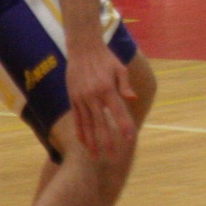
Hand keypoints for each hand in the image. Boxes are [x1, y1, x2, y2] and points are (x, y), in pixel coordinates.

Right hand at [65, 45, 138, 159]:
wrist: (83, 49)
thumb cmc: (105, 58)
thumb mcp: (119, 68)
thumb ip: (125, 85)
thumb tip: (133, 98)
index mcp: (106, 88)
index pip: (117, 111)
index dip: (124, 125)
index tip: (130, 138)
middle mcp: (92, 96)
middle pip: (100, 123)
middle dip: (106, 141)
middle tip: (112, 156)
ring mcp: (80, 98)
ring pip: (86, 124)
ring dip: (91, 141)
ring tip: (95, 156)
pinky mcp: (73, 98)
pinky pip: (77, 118)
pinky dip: (80, 131)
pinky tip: (83, 142)